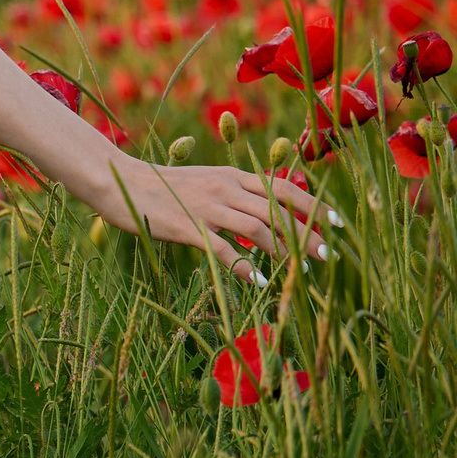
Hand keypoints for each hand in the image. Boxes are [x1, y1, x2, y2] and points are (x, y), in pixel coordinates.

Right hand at [76, 155, 338, 278]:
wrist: (119, 180)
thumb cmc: (161, 185)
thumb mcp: (204, 181)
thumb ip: (234, 193)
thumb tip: (265, 213)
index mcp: (233, 176)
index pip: (285, 188)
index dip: (315, 206)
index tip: (338, 223)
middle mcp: (226, 188)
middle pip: (279, 211)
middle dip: (309, 234)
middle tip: (328, 256)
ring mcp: (207, 207)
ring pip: (258, 229)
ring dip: (284, 251)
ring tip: (300, 271)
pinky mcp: (188, 227)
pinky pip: (224, 249)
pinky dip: (244, 267)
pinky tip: (258, 281)